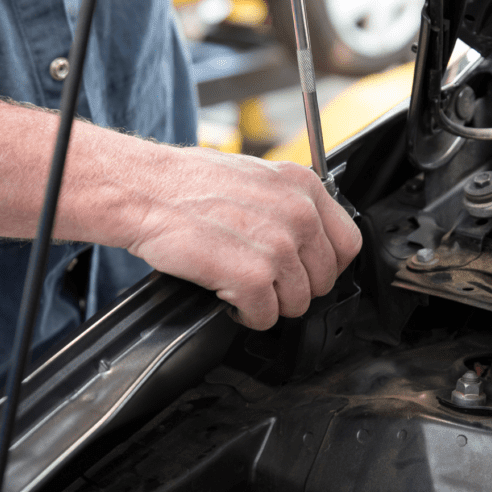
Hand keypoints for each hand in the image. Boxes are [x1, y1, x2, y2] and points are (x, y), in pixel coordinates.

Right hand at [127, 146, 360, 329]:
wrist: (144, 190)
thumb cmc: (187, 183)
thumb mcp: (255, 176)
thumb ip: (288, 203)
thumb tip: (305, 235)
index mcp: (303, 186)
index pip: (347, 243)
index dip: (324, 263)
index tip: (304, 270)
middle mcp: (298, 214)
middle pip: (325, 279)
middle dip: (295, 287)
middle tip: (265, 282)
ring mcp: (278, 246)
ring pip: (298, 302)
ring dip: (270, 303)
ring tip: (243, 287)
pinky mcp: (252, 277)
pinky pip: (267, 316)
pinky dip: (248, 315)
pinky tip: (229, 298)